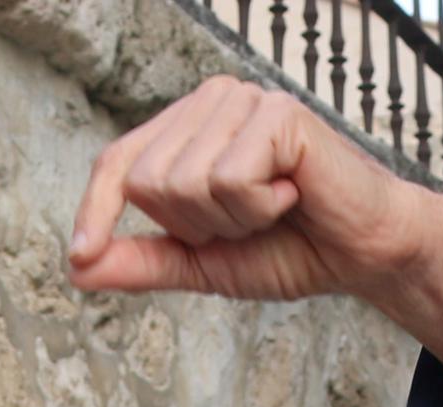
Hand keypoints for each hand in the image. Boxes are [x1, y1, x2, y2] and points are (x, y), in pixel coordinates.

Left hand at [64, 77, 442, 384]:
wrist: (364, 252)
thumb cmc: (291, 248)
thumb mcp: (202, 262)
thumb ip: (144, 261)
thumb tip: (78, 269)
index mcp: (186, 128)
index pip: (117, 163)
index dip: (95, 210)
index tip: (79, 256)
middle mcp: (209, 101)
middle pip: (148, 182)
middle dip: (196, 225)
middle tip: (249, 221)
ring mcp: (243, 101)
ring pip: (185, 182)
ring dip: (231, 219)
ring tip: (273, 207)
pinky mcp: (275, 113)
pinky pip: (228, 179)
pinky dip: (258, 207)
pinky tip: (292, 194)